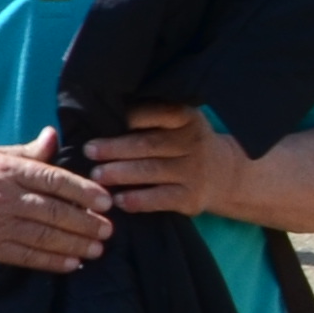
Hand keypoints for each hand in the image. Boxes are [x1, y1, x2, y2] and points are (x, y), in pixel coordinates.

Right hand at [0, 134, 113, 270]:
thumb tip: (54, 138)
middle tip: (109, 229)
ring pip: (45, 236)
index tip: (107, 201)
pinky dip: (51, 261)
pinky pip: (26, 256)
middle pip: (55, 212)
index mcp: (4, 169)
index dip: (85, 192)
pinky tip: (70, 263)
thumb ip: (24, 151)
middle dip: (87, 222)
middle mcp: (3, 197)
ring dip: (75, 244)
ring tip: (97, 248)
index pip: (55, 180)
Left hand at [84, 100, 252, 221]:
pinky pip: (161, 199)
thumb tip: (100, 112)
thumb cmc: (183, 143)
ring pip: (152, 171)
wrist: (224, 174)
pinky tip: (119, 200)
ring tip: (96, 175)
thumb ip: (150, 117)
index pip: (160, 113)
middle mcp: (193, 143)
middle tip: (89, 151)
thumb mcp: (177, 123)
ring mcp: (194, 171)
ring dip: (122, 173)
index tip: (106, 118)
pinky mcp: (192, 197)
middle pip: (149, 144)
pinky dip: (139, 200)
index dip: (133, 116)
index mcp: (186, 118)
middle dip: (116, 148)